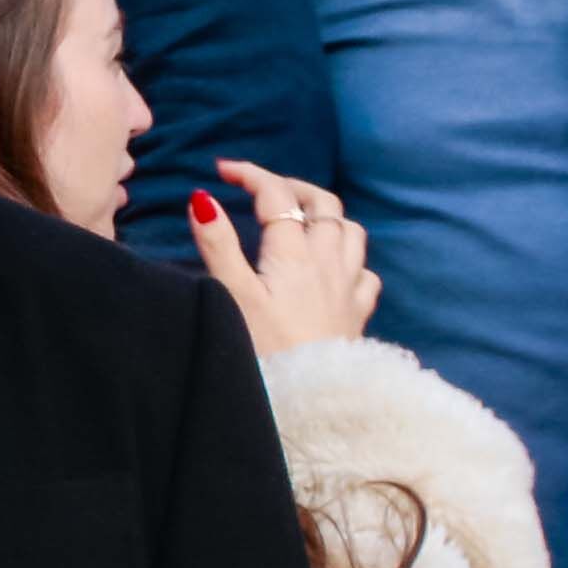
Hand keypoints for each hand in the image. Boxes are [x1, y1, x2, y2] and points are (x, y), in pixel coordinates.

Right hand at [188, 163, 378, 357]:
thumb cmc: (267, 350)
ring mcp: (349, 285)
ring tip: (300, 219)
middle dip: (292, 186)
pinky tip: (333, 268)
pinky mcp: (358, 311)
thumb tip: (203, 199)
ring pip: (350, 230)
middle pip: (323, 203)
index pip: (277, 194)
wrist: (311, 397)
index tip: (223, 171)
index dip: (251, 174)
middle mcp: (328, 260)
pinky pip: (365, 271)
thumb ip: (217, 244)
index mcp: (294, 253)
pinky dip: (349, 258)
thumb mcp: (232, 294)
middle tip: (262, 189)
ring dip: (326, 215)